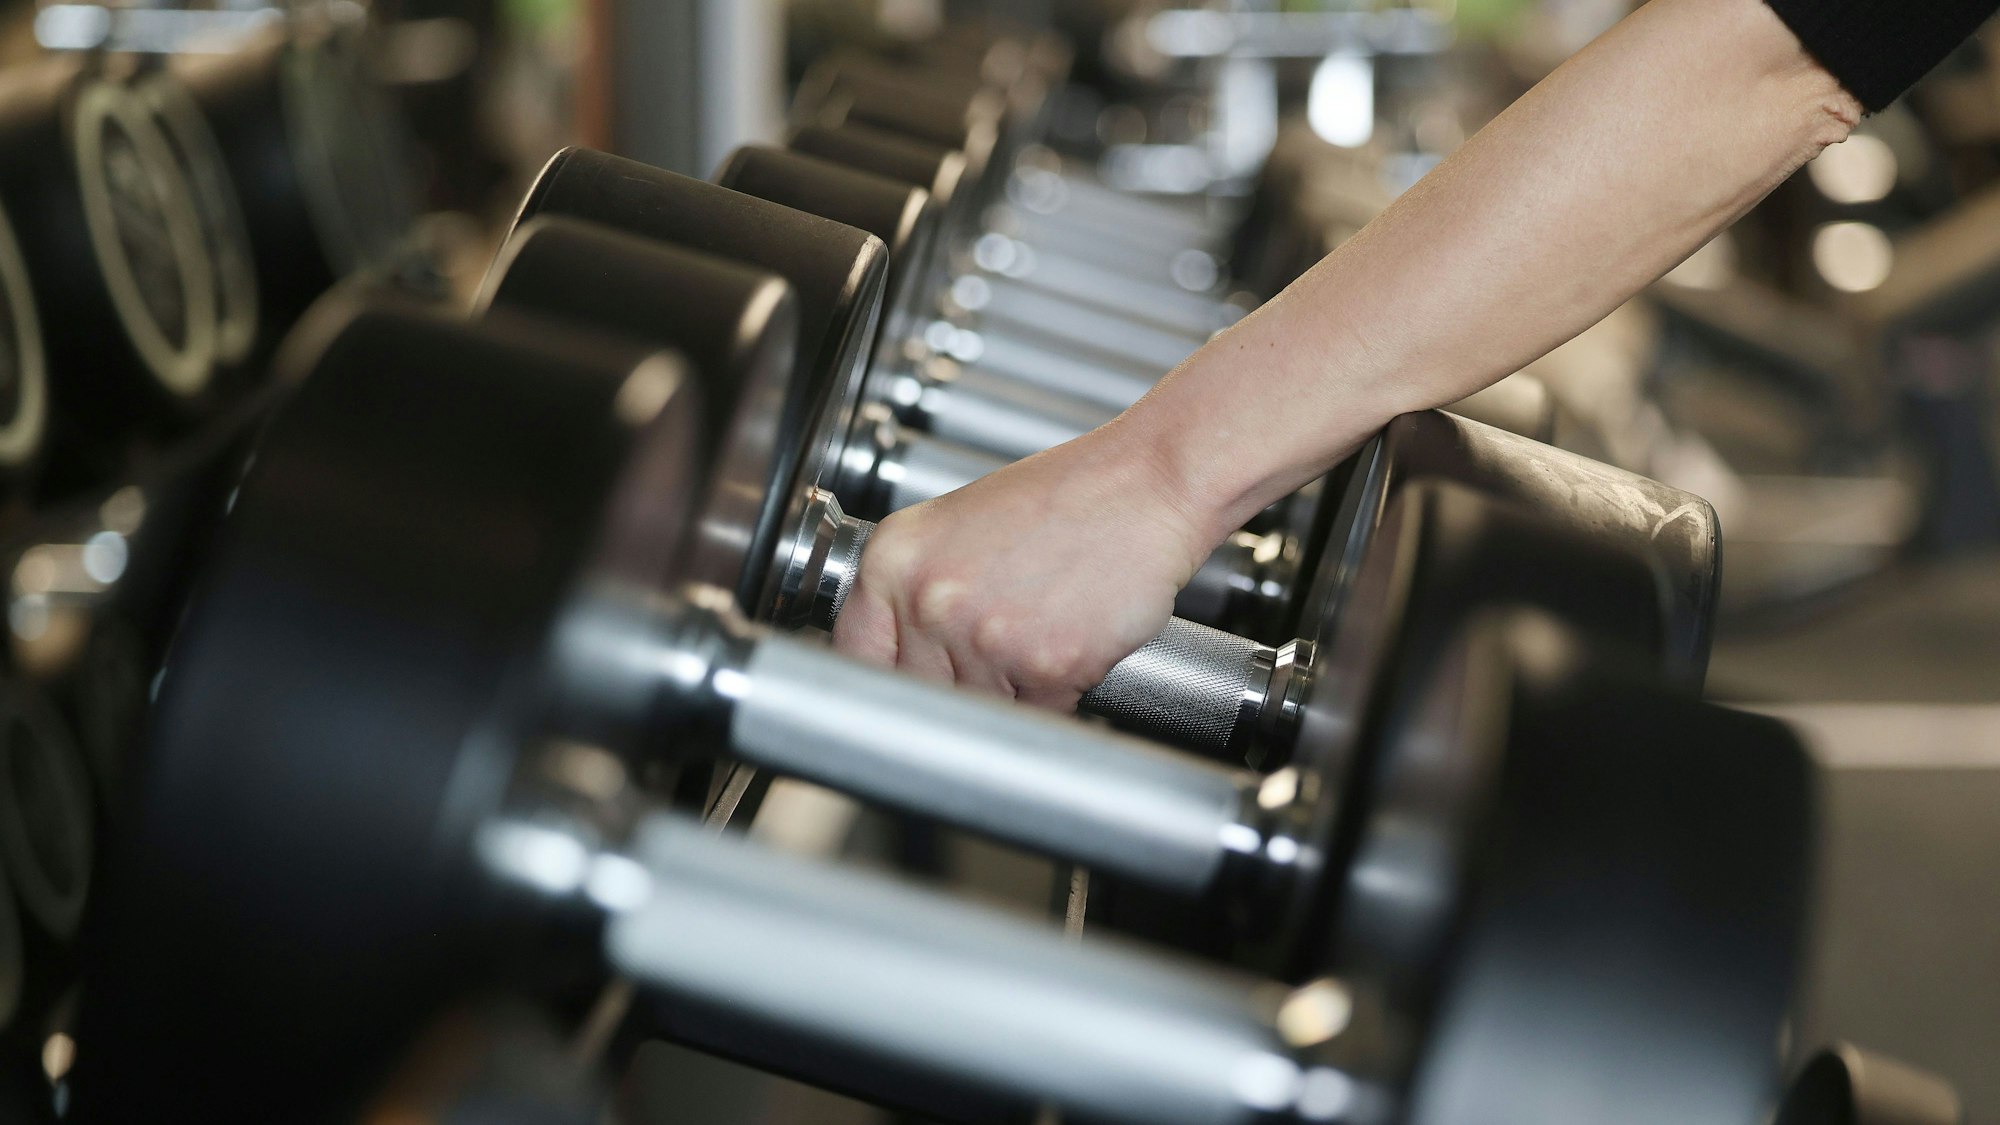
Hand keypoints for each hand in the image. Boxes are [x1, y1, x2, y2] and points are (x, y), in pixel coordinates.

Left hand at [831, 422, 1214, 710]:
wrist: (1148, 485)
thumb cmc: (1065, 500)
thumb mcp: (956, 528)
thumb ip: (913, 593)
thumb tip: (888, 667)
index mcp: (893, 560)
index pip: (852, 659)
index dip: (878, 688)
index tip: (898, 701)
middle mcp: (928, 598)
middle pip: (914, 699)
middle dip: (949, 699)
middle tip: (989, 669)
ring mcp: (984, 636)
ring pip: (975, 716)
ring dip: (1007, 701)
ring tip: (1037, 645)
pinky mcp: (1044, 666)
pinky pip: (1034, 722)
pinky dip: (1053, 704)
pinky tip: (1067, 654)